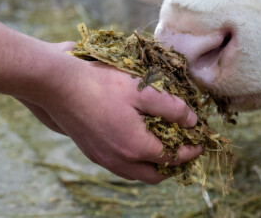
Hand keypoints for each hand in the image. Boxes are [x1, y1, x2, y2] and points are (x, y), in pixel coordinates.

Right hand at [26, 44, 202, 182]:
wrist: (59, 86)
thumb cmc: (103, 84)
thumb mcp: (144, 90)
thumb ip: (172, 108)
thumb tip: (192, 122)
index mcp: (136, 147)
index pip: (172, 158)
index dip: (191, 152)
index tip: (201, 143)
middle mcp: (119, 160)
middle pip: (154, 175)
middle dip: (174, 166)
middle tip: (185, 151)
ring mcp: (103, 158)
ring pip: (135, 174)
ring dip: (153, 167)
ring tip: (164, 150)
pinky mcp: (91, 152)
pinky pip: (119, 167)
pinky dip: (134, 162)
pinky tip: (137, 144)